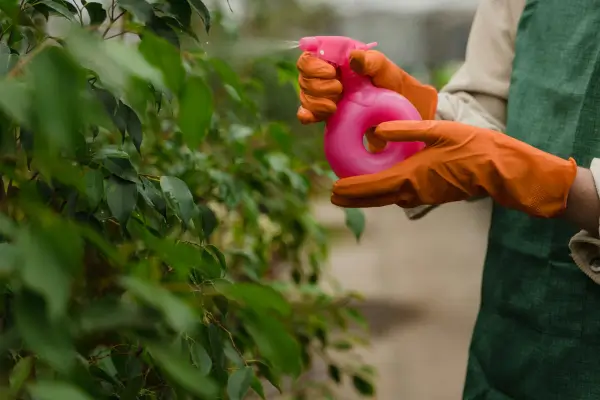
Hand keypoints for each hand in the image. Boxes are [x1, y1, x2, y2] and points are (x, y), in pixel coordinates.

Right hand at [296, 50, 437, 145]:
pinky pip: (305, 113)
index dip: (314, 65)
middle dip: (318, 86)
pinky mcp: (325, 113)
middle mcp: (327, 75)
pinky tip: (314, 117)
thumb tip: (353, 58)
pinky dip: (307, 115)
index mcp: (336, 59)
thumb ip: (371, 61)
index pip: (310, 56)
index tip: (332, 73)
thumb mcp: (385, 69)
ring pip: (304, 95)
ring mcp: (324, 95)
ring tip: (336, 106)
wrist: (398, 113)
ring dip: (316, 102)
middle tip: (339, 91)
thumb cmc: (393, 85)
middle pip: (303, 77)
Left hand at [331, 120, 577, 217]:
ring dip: (368, 196)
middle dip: (353, 198)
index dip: (350, 189)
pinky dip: (385, 193)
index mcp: (411, 176)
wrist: (502, 171)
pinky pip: (401, 196)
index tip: (333, 190)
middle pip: (375, 198)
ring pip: (387, 199)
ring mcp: (423, 195)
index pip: (371, 186)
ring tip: (351, 191)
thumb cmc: (475, 147)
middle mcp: (413, 191)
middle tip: (334, 196)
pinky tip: (382, 184)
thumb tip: (378, 130)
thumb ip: (407, 130)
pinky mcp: (432, 195)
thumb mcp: (439, 131)